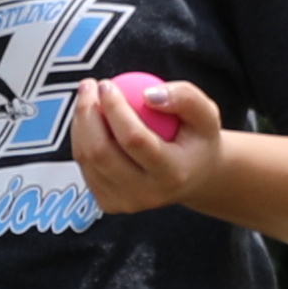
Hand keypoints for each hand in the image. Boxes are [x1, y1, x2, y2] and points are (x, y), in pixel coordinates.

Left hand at [69, 69, 228, 219]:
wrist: (192, 177)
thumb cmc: (197, 138)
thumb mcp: (206, 114)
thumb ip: (185, 98)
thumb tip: (147, 95)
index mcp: (172, 174)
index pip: (134, 139)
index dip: (115, 109)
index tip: (106, 84)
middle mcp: (147, 194)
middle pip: (101, 153)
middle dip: (87, 114)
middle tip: (88, 86)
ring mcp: (125, 203)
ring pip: (87, 160)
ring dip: (80, 123)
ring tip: (87, 98)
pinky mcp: (109, 204)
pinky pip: (85, 167)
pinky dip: (81, 139)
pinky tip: (88, 118)